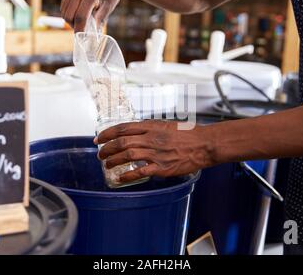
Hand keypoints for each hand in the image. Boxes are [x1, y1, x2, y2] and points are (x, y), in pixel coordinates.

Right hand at [60, 0, 129, 31]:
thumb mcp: (110, 5)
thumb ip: (101, 18)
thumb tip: (93, 32)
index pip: (81, 17)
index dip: (80, 29)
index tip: (82, 37)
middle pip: (69, 15)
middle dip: (74, 25)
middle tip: (83, 29)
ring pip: (64, 12)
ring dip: (71, 20)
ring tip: (83, 19)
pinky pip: (64, 5)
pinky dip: (69, 12)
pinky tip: (79, 12)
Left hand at [95, 121, 216, 182]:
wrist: (204, 144)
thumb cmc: (188, 134)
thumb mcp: (166, 124)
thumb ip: (150, 128)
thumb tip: (134, 131)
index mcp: (152, 126)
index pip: (123, 128)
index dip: (107, 133)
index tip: (98, 138)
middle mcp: (151, 138)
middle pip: (122, 142)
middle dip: (107, 148)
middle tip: (100, 154)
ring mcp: (156, 153)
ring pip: (127, 156)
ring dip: (113, 161)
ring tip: (107, 165)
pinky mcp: (162, 167)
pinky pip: (140, 172)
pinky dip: (127, 175)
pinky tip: (120, 178)